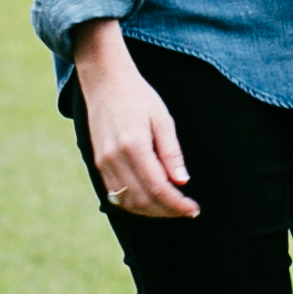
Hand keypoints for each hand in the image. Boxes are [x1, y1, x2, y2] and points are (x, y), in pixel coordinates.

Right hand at [69, 22, 196, 217]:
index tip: (193, 209)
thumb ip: (171, 152)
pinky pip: (116, 194)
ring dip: (151, 211)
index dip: (177, 204)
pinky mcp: (98, 164)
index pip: (158, 188)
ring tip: (172, 207)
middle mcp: (114, 158)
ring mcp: (103, 163)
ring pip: (128, 202)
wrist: (105, 82)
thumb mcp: (163, 119)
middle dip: (167, 211)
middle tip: (187, 210)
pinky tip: (151, 200)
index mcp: (133, 145)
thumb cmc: (138, 97)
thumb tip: (182, 182)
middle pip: (143, 200)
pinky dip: (135, 204)